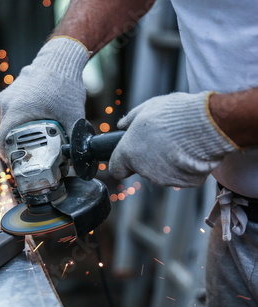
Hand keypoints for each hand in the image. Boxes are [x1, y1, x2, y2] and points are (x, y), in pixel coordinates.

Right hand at [0, 37, 89, 160]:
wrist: (59, 60)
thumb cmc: (64, 85)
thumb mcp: (72, 115)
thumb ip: (75, 139)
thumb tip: (80, 161)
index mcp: (17, 111)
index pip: (2, 141)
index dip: (8, 157)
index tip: (17, 165)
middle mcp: (7, 104)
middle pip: (5, 135)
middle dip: (15, 148)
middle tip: (28, 157)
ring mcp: (6, 97)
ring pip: (6, 125)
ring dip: (15, 135)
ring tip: (30, 143)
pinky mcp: (8, 93)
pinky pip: (7, 114)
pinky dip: (16, 123)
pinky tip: (30, 126)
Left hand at [108, 91, 239, 186]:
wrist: (207, 124)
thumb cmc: (174, 113)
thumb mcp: (147, 107)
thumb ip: (130, 118)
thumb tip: (121, 125)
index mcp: (128, 153)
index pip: (116, 169)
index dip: (122, 163)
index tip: (129, 156)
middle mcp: (143, 170)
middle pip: (142, 168)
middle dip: (149, 157)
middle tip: (162, 140)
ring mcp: (163, 178)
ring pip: (161, 173)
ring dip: (167, 161)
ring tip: (179, 141)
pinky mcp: (183, 182)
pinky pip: (182, 175)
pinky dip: (185, 166)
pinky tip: (191, 150)